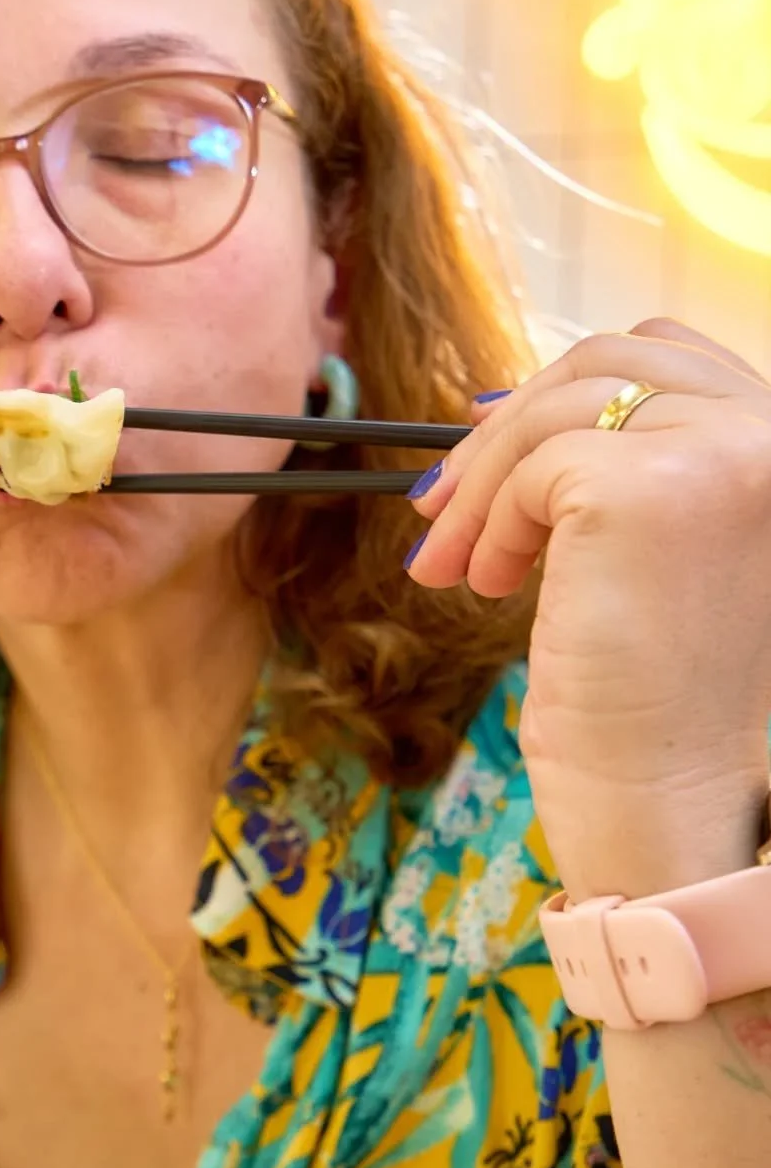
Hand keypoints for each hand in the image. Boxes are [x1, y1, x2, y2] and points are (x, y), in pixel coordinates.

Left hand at [406, 318, 770, 900]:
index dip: (572, 391)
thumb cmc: (663, 711)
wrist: (670, 811)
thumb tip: (511, 411)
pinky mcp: (650, 487)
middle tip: (439, 510)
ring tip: (455, 566)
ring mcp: (727, 454)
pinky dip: (492, 521)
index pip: (675, 355)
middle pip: (611, 360)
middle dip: (509, 430)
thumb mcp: (662, 559)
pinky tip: (492, 585)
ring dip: (484, 483)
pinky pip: (536, 466)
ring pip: (560, 405)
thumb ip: (632, 472)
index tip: (500, 450)